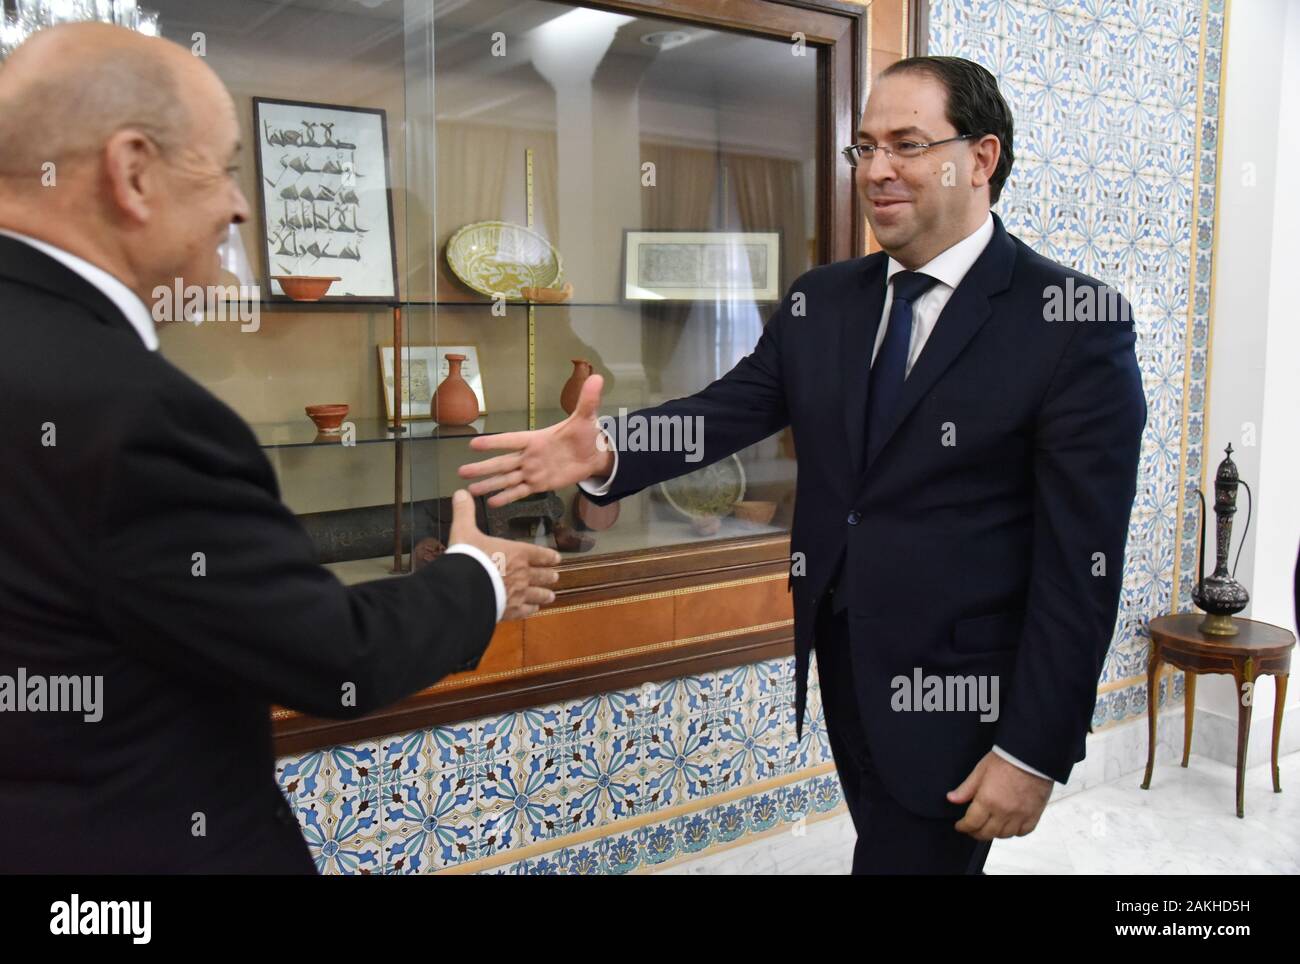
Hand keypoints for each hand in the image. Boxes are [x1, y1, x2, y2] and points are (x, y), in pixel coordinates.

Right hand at [447, 488, 560, 619]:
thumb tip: (460, 492)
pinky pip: (524, 611)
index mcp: (516, 553)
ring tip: (550, 596)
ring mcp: (518, 594)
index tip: (557, 558)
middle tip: (556, 577)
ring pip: (536, 595)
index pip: (538, 553)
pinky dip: (530, 610)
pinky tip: (532, 611)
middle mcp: (522, 574)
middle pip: (541, 575)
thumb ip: (464, 512)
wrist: (464, 587)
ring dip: (544, 594)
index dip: (548, 556)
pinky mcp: (510, 610)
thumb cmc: (468, 557)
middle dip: (548, 576)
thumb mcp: (463, 530)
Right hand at [457, 374, 612, 507]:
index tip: (473, 445)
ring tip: (470, 490)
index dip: (494, 443)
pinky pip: (520, 492)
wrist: (594, 455)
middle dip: (482, 468)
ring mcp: (533, 471)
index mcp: (536, 439)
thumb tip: (596, 378)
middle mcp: (529, 456)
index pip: (511, 440)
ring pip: (507, 479)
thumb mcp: (586, 417)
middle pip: (502, 463)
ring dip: (489, 484)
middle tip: (461, 472)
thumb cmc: (585, 434)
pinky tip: (492, 503)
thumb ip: (587, 399)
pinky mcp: (540, 485)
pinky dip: (507, 498)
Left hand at [947, 751, 1052, 840]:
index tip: (960, 826)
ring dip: (994, 833)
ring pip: (1005, 835)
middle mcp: (1004, 812)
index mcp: (988, 800)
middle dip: (976, 833)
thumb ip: (966, 788)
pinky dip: (1014, 832)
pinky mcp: (1034, 815)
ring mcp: (1020, 815)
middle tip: (972, 829)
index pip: (972, 823)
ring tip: (988, 827)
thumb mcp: (980, 770)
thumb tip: (951, 798)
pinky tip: (1009, 826)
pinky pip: (1023, 832)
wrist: (1030, 755)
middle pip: (987, 833)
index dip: (963, 827)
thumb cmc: (1006, 759)